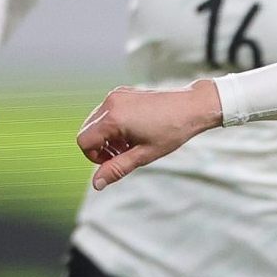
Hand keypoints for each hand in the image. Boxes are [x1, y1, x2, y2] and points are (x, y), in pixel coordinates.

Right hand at [76, 79, 223, 188]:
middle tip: (124, 154)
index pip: (84, 142)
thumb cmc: (172, 131)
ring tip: (131, 144)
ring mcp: (116, 95)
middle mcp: (110, 103)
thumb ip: (117, 168)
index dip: (95, 157)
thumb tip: (97, 184)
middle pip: (87, 131)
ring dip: (107, 137)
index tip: (115, 161)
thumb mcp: (144, 155)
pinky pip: (106, 112)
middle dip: (100, 147)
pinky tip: (134, 131)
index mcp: (113, 118)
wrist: (192, 107)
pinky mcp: (122, 92)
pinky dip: (113, 125)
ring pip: (96, 122)